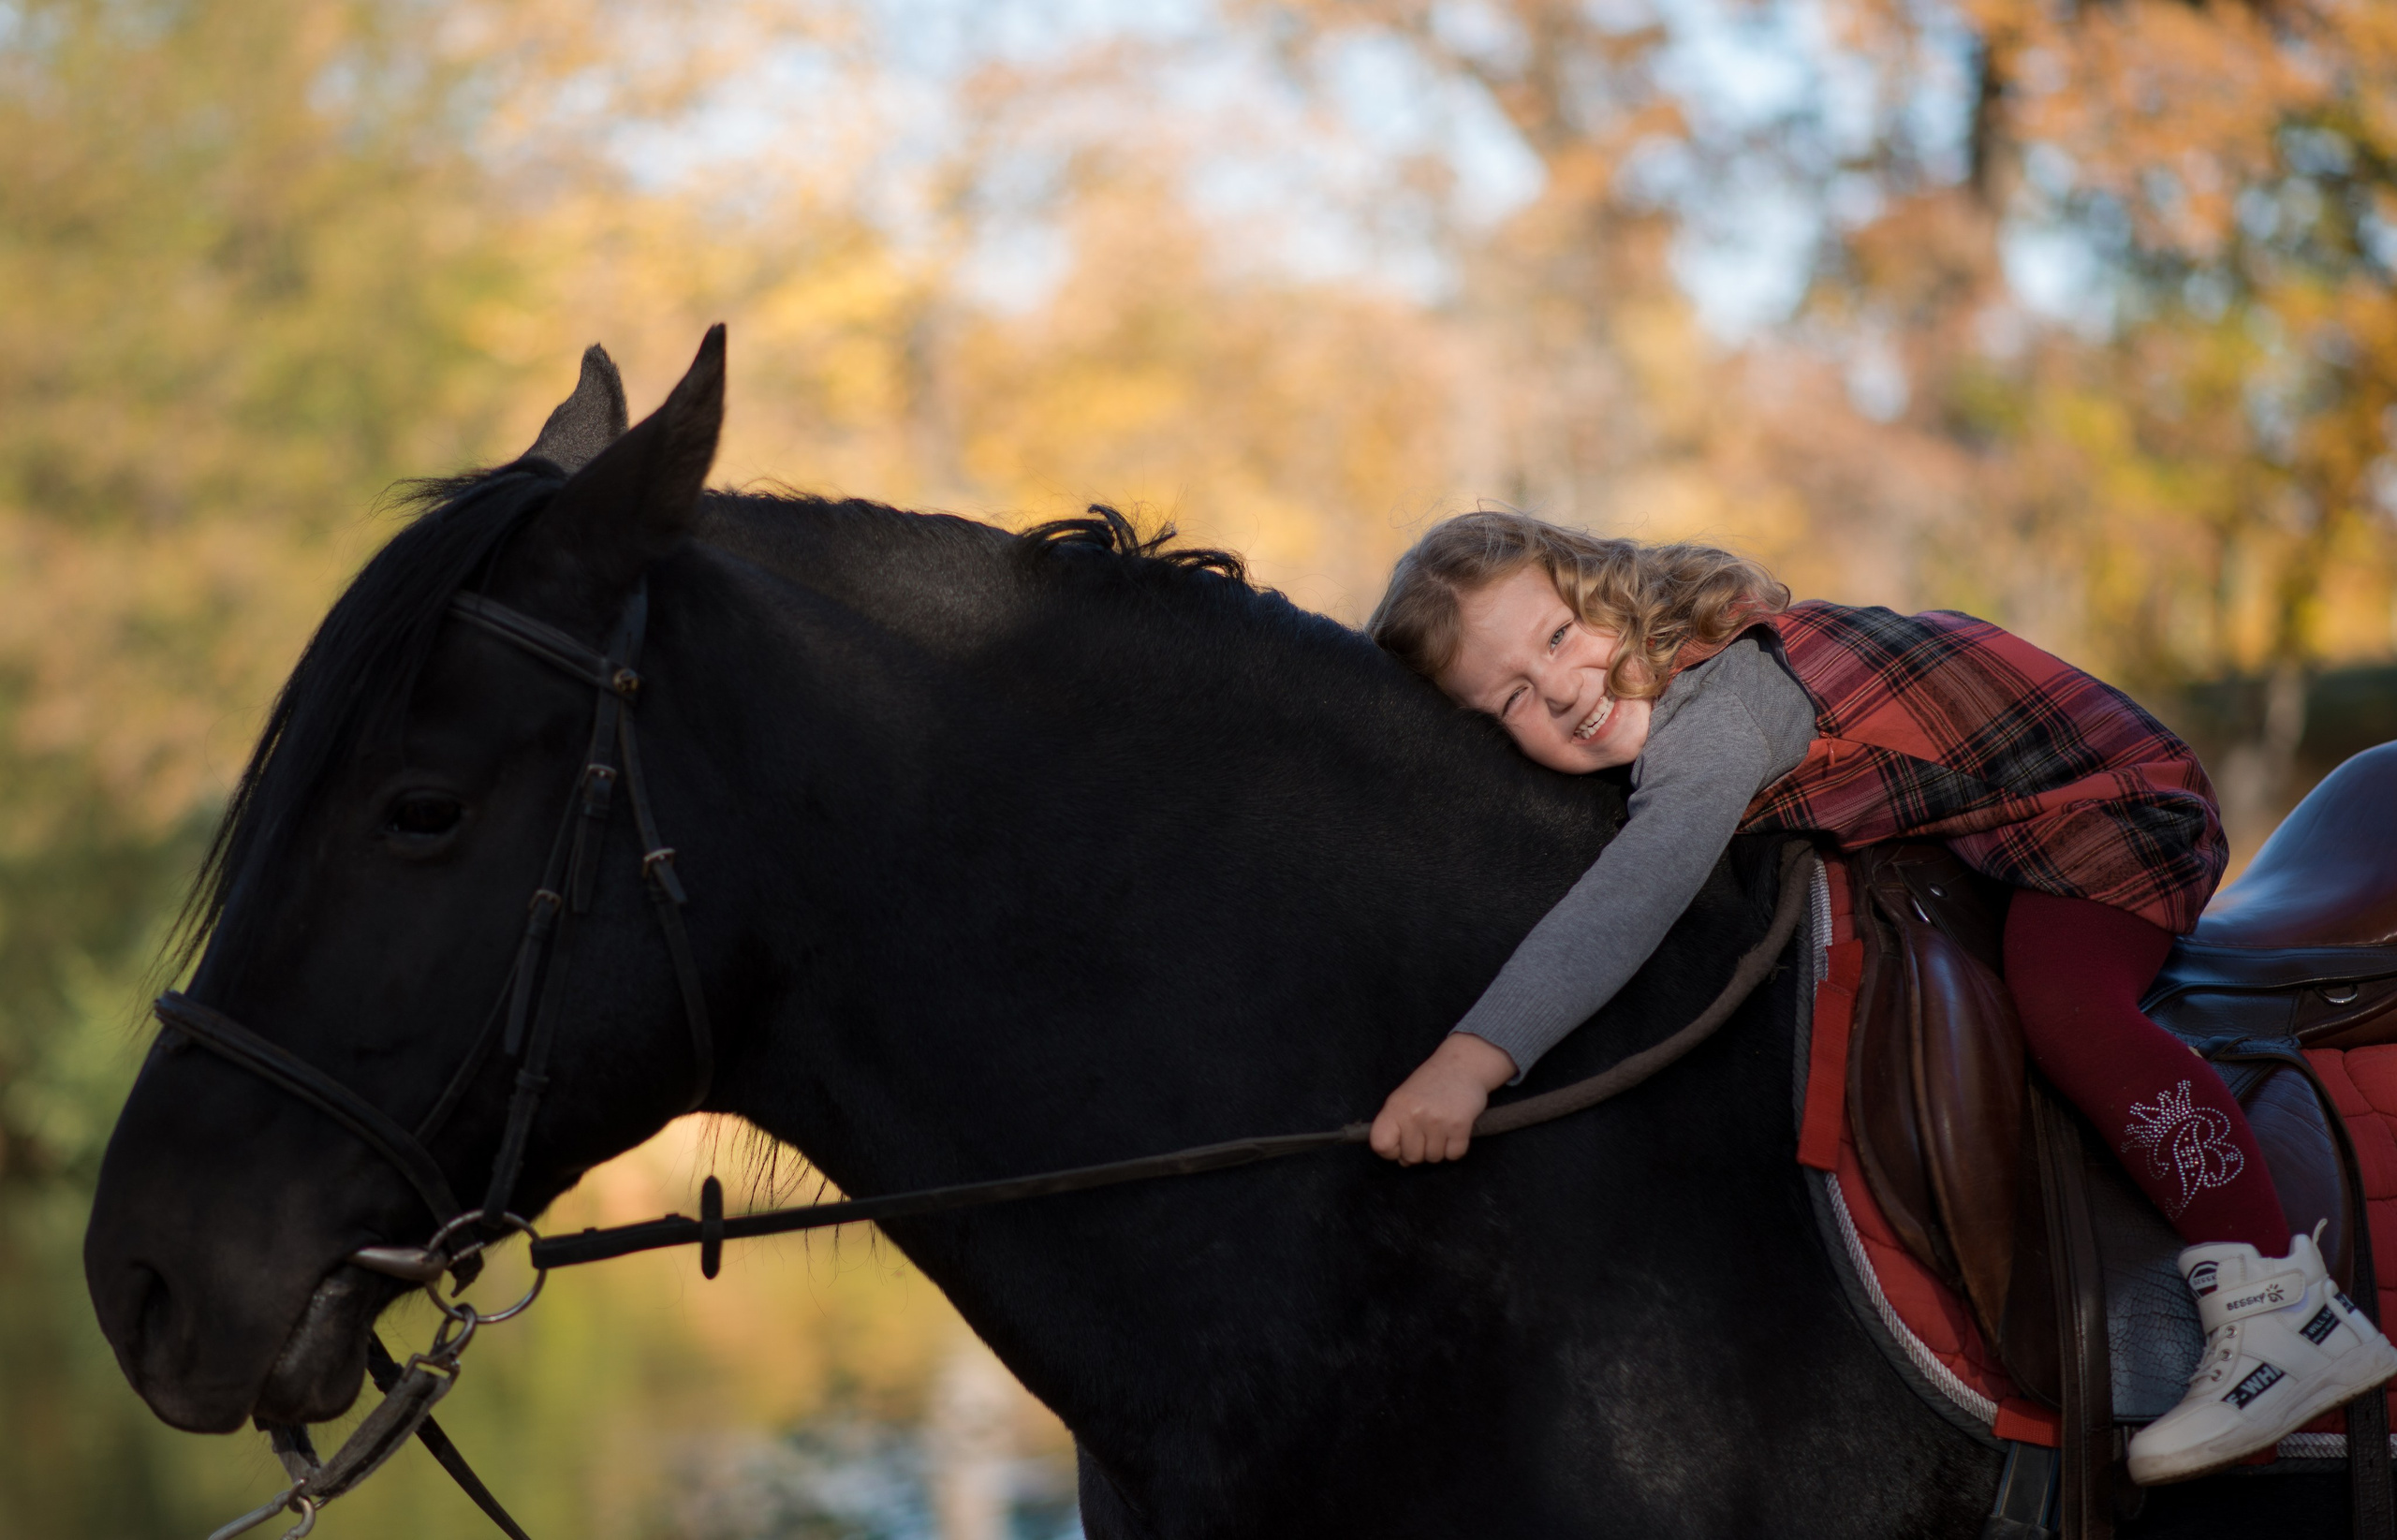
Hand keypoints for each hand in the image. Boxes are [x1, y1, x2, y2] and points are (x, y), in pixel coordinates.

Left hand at [1369, 1033, 1518, 1164]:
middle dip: (1420, 1150)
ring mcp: (1437, 1121)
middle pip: (1411, 1157)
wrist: (1462, 1064)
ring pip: (1433, 1158)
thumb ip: (1397, 1127)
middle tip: (1427, 1131)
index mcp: (1395, 1106)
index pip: (1380, 1144)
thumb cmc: (1431, 1083)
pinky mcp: (1459, 1125)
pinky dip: (1455, 1148)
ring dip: (1439, 1148)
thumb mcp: (1404, 1097)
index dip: (1390, 1151)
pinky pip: (1453, 1155)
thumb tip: (1402, 1161)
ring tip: (1441, 1126)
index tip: (1400, 1143)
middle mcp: (1414, 1114)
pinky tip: (1454, 1130)